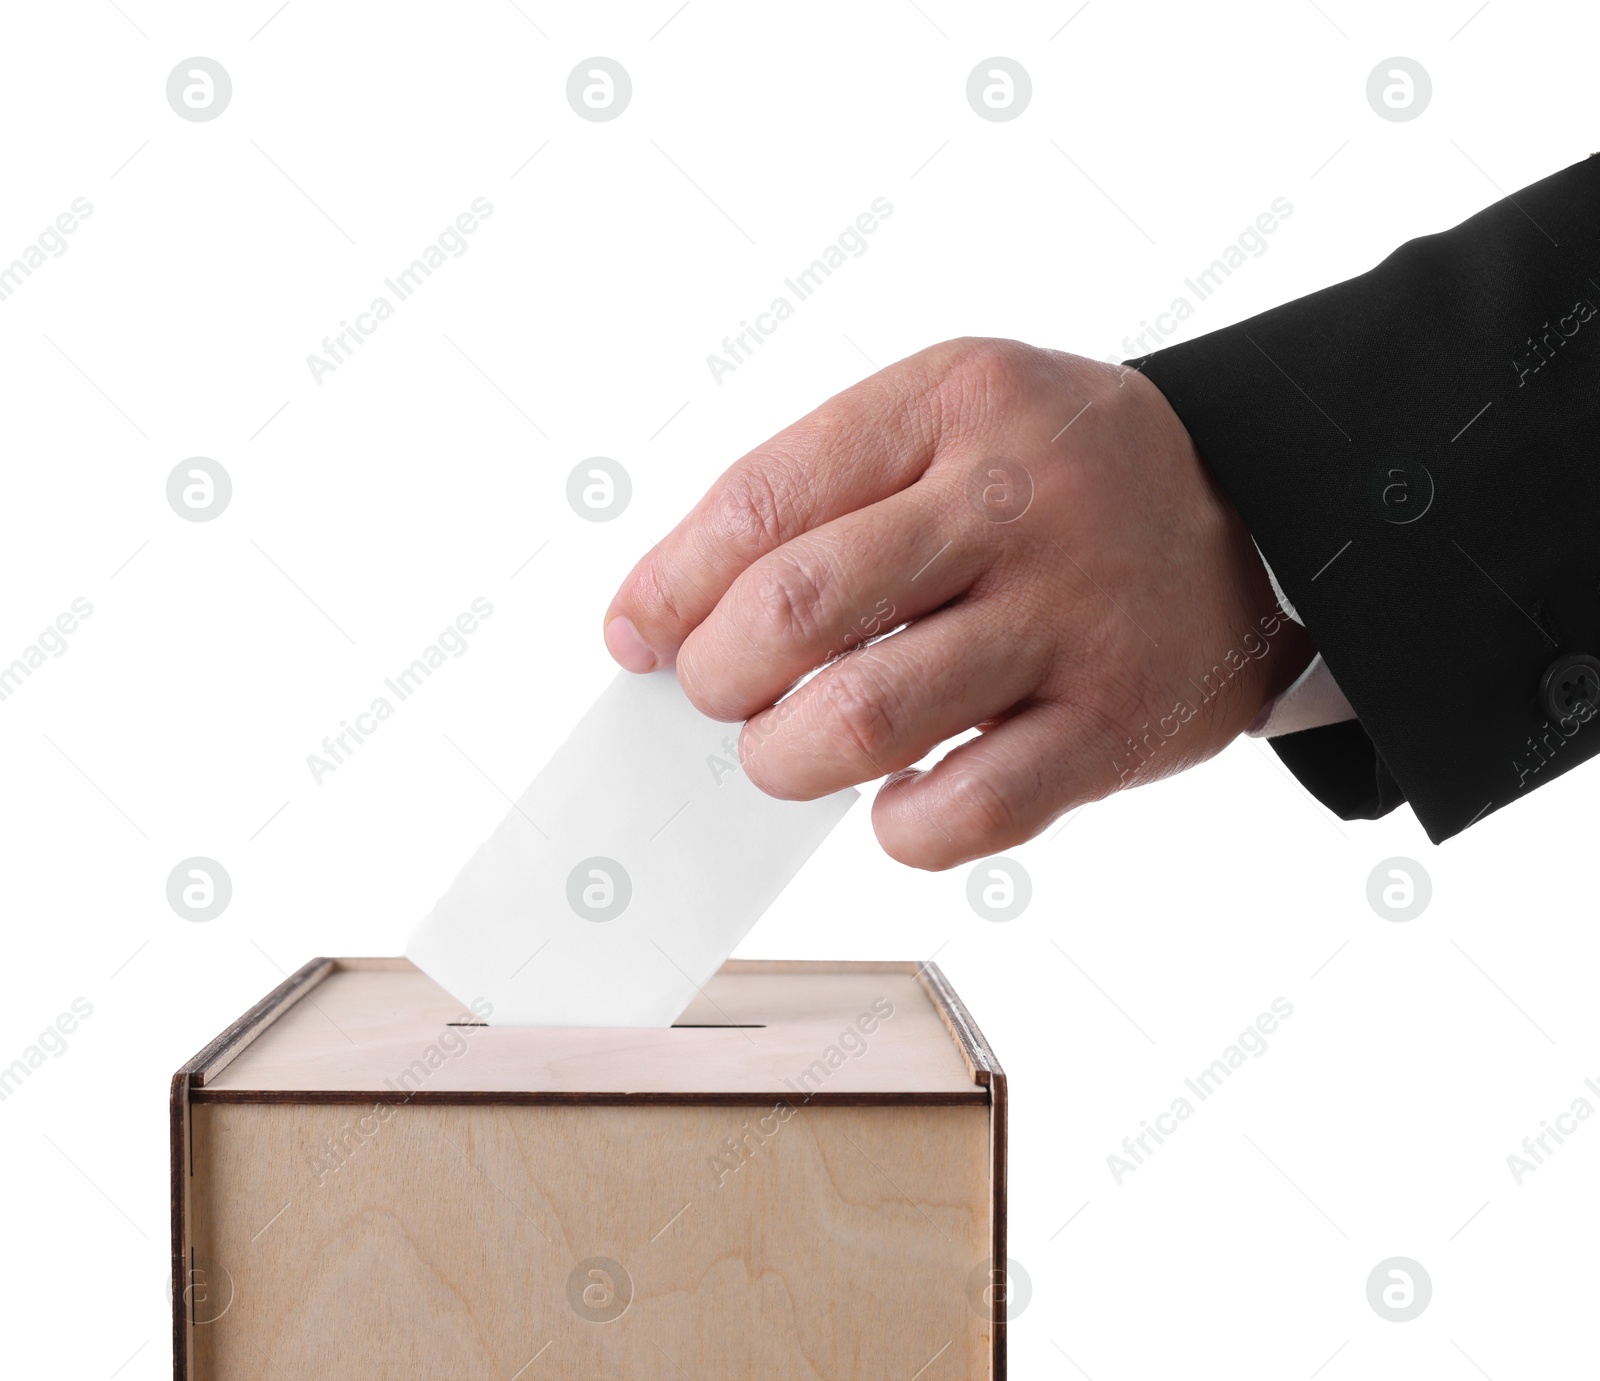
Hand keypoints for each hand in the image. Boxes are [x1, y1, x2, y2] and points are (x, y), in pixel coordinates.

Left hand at [604, 338, 1314, 868]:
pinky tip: (893, 803)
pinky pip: (970, 809)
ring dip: (784, 758)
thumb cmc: (1058, 480)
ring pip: (865, 716)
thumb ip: (821, 496)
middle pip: (797, 607)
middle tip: (722, 693)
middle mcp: (1016, 499)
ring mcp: (1073, 614)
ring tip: (785, 753)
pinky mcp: (1116, 723)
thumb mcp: (951, 424)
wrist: (1257, 513)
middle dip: (719, 676)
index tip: (635, 636)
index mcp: (953, 402)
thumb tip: (667, 618)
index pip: (760, 500)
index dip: (670, 585)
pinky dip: (899, 826)